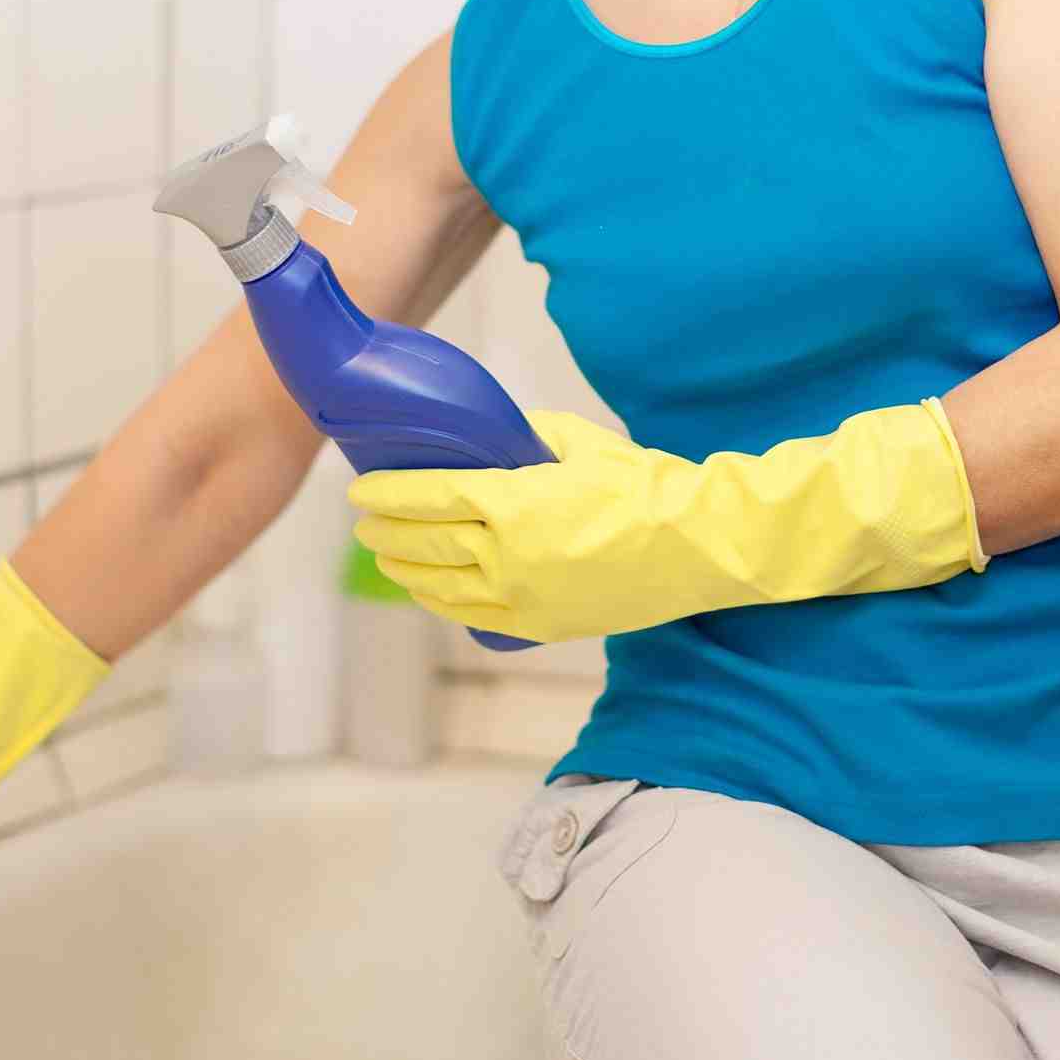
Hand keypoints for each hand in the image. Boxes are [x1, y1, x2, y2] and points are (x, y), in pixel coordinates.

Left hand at [347, 400, 983, 642]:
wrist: (698, 545)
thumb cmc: (644, 483)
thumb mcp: (580, 443)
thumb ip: (529, 437)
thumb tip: (496, 434)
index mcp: (513, 503)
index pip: (428, 498)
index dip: (387, 495)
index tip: (362, 488)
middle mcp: (507, 555)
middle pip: (424, 544)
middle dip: (386, 532)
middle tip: (366, 520)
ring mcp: (522, 597)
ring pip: (441, 587)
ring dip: (406, 570)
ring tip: (389, 557)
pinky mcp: (542, 625)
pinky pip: (474, 618)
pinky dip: (444, 602)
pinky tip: (432, 591)